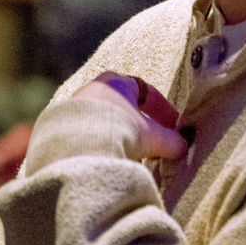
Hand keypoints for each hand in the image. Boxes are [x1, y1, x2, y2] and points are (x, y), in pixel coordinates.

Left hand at [72, 71, 187, 160]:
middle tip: (153, 146)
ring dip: (124, 140)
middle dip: (142, 129)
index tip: (174, 126)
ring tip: (133, 160)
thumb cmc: (119, 130)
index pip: (147, 92)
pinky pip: (92, 134)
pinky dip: (105, 146)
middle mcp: (95, 89)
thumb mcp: (152, 136)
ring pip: (109, 123)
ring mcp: (77, 107)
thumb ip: (170, 140)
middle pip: (126, 109)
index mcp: (118, 82)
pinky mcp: (63, 126)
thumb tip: (182, 146)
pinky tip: (111, 162)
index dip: (163, 110)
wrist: (78, 144)